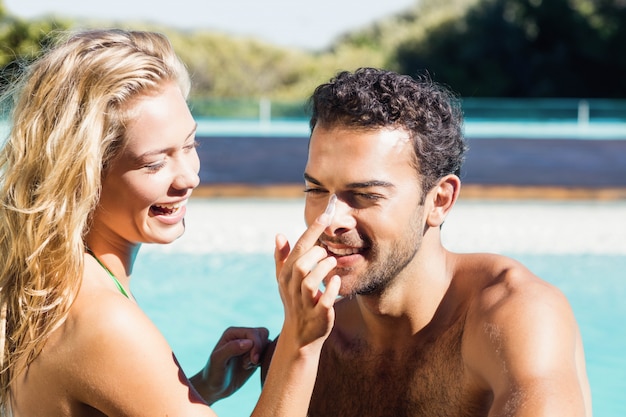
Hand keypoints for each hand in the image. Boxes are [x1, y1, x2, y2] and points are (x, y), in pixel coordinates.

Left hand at [193, 326, 268, 403]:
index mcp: (233, 333)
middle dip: (260, 349)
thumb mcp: (217, 361)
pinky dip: (263, 360)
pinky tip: (250, 367)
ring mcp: (249, 346)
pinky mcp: (254, 355)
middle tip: (250, 362)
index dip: (257, 345)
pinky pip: (267, 352)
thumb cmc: (213, 374)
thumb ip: (231, 349)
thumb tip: (249, 342)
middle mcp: (241, 336)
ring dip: (261, 355)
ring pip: (266, 342)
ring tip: (247, 365)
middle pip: (263, 333)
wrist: (214, 388)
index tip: (253, 360)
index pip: (254, 333)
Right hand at [274, 210, 340, 352]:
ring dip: (323, 268)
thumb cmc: (295, 301)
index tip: (325, 216)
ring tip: (332, 262)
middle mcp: (293, 289)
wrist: (300, 335)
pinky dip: (331, 290)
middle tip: (327, 249)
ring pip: (310, 283)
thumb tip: (279, 235)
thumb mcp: (285, 280)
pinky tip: (336, 279)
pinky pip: (324, 302)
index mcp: (286, 276)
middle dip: (315, 253)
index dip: (312, 231)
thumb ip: (282, 257)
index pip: (298, 249)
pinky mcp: (318, 316)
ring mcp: (305, 303)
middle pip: (300, 265)